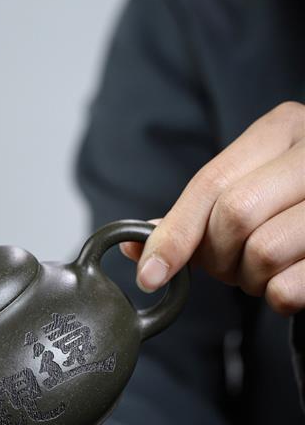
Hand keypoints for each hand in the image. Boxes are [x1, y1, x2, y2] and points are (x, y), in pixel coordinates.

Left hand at [122, 101, 304, 314]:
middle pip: (235, 214)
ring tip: (263, 269)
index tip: (150, 275)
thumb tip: (135, 248)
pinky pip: (290, 287)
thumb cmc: (293, 200)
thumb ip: (195, 213)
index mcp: (283, 128)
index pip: (211, 183)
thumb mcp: (249, 185)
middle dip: (218, 255)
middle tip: (229, 265)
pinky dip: (278, 296)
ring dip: (250, 278)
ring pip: (264, 251)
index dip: (174, 234)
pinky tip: (290, 280)